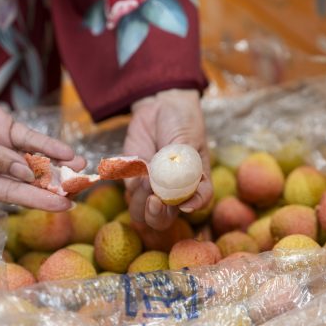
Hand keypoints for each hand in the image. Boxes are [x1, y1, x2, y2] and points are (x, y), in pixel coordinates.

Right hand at [0, 62, 83, 210]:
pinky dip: (49, 145)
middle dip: (55, 184)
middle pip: (27, 181)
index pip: (10, 195)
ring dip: (58, 164)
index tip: (65, 205)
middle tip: (83, 188)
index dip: (39, 200)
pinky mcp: (3, 128)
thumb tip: (24, 173)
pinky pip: (30, 139)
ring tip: (82, 167)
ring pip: (33, 160)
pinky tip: (67, 151)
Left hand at [123, 89, 212, 229]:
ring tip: (145, 176)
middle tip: (154, 199)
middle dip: (157, 216)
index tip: (185, 204)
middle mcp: (172, 191)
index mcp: (195, 183)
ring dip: (140, 199)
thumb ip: (184, 166)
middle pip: (163, 220)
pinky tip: (137, 163)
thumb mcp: (189, 141)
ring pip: (140, 212)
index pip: (198, 204)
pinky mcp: (132, 177)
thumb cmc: (182, 123)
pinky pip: (127, 189)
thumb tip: (182, 194)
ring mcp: (150, 187)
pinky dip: (130, 180)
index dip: (193, 207)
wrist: (160, 105)